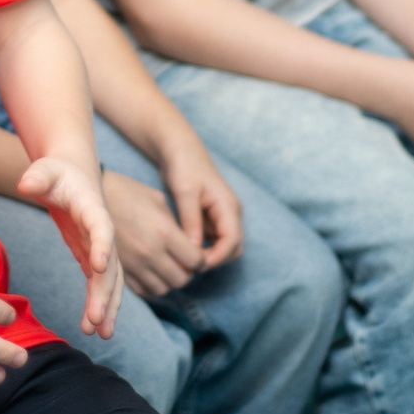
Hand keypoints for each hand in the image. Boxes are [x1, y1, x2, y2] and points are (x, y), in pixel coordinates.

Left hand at [18, 155, 120, 339]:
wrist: (73, 173)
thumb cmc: (56, 171)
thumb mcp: (45, 169)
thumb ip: (36, 176)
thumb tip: (25, 184)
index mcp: (92, 207)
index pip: (102, 227)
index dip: (103, 245)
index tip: (98, 267)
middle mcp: (102, 230)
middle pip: (110, 264)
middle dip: (104, 293)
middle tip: (95, 321)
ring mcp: (100, 246)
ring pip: (111, 280)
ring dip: (108, 306)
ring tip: (101, 333)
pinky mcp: (93, 257)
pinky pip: (101, 284)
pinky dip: (101, 304)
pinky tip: (94, 327)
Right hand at [103, 170, 206, 298]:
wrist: (90, 196)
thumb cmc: (128, 193)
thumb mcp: (158, 200)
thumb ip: (178, 226)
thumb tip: (191, 245)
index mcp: (164, 232)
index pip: (195, 261)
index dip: (201, 259)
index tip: (197, 253)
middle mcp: (150, 253)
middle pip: (182, 279)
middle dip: (188, 271)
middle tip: (184, 261)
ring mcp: (134, 265)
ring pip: (165, 289)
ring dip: (170, 281)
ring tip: (168, 267)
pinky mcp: (120, 271)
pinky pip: (145, 292)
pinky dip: (153, 286)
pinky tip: (152, 273)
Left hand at [156, 140, 242, 273]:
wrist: (179, 149)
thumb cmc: (184, 165)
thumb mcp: (185, 191)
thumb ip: (191, 220)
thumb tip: (194, 249)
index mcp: (228, 206)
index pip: (233, 241)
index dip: (217, 257)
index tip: (196, 264)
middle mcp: (230, 213)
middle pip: (233, 249)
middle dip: (215, 260)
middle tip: (189, 264)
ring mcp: (223, 216)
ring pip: (224, 247)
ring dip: (209, 256)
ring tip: (185, 259)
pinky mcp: (212, 218)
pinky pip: (213, 241)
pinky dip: (203, 249)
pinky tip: (184, 249)